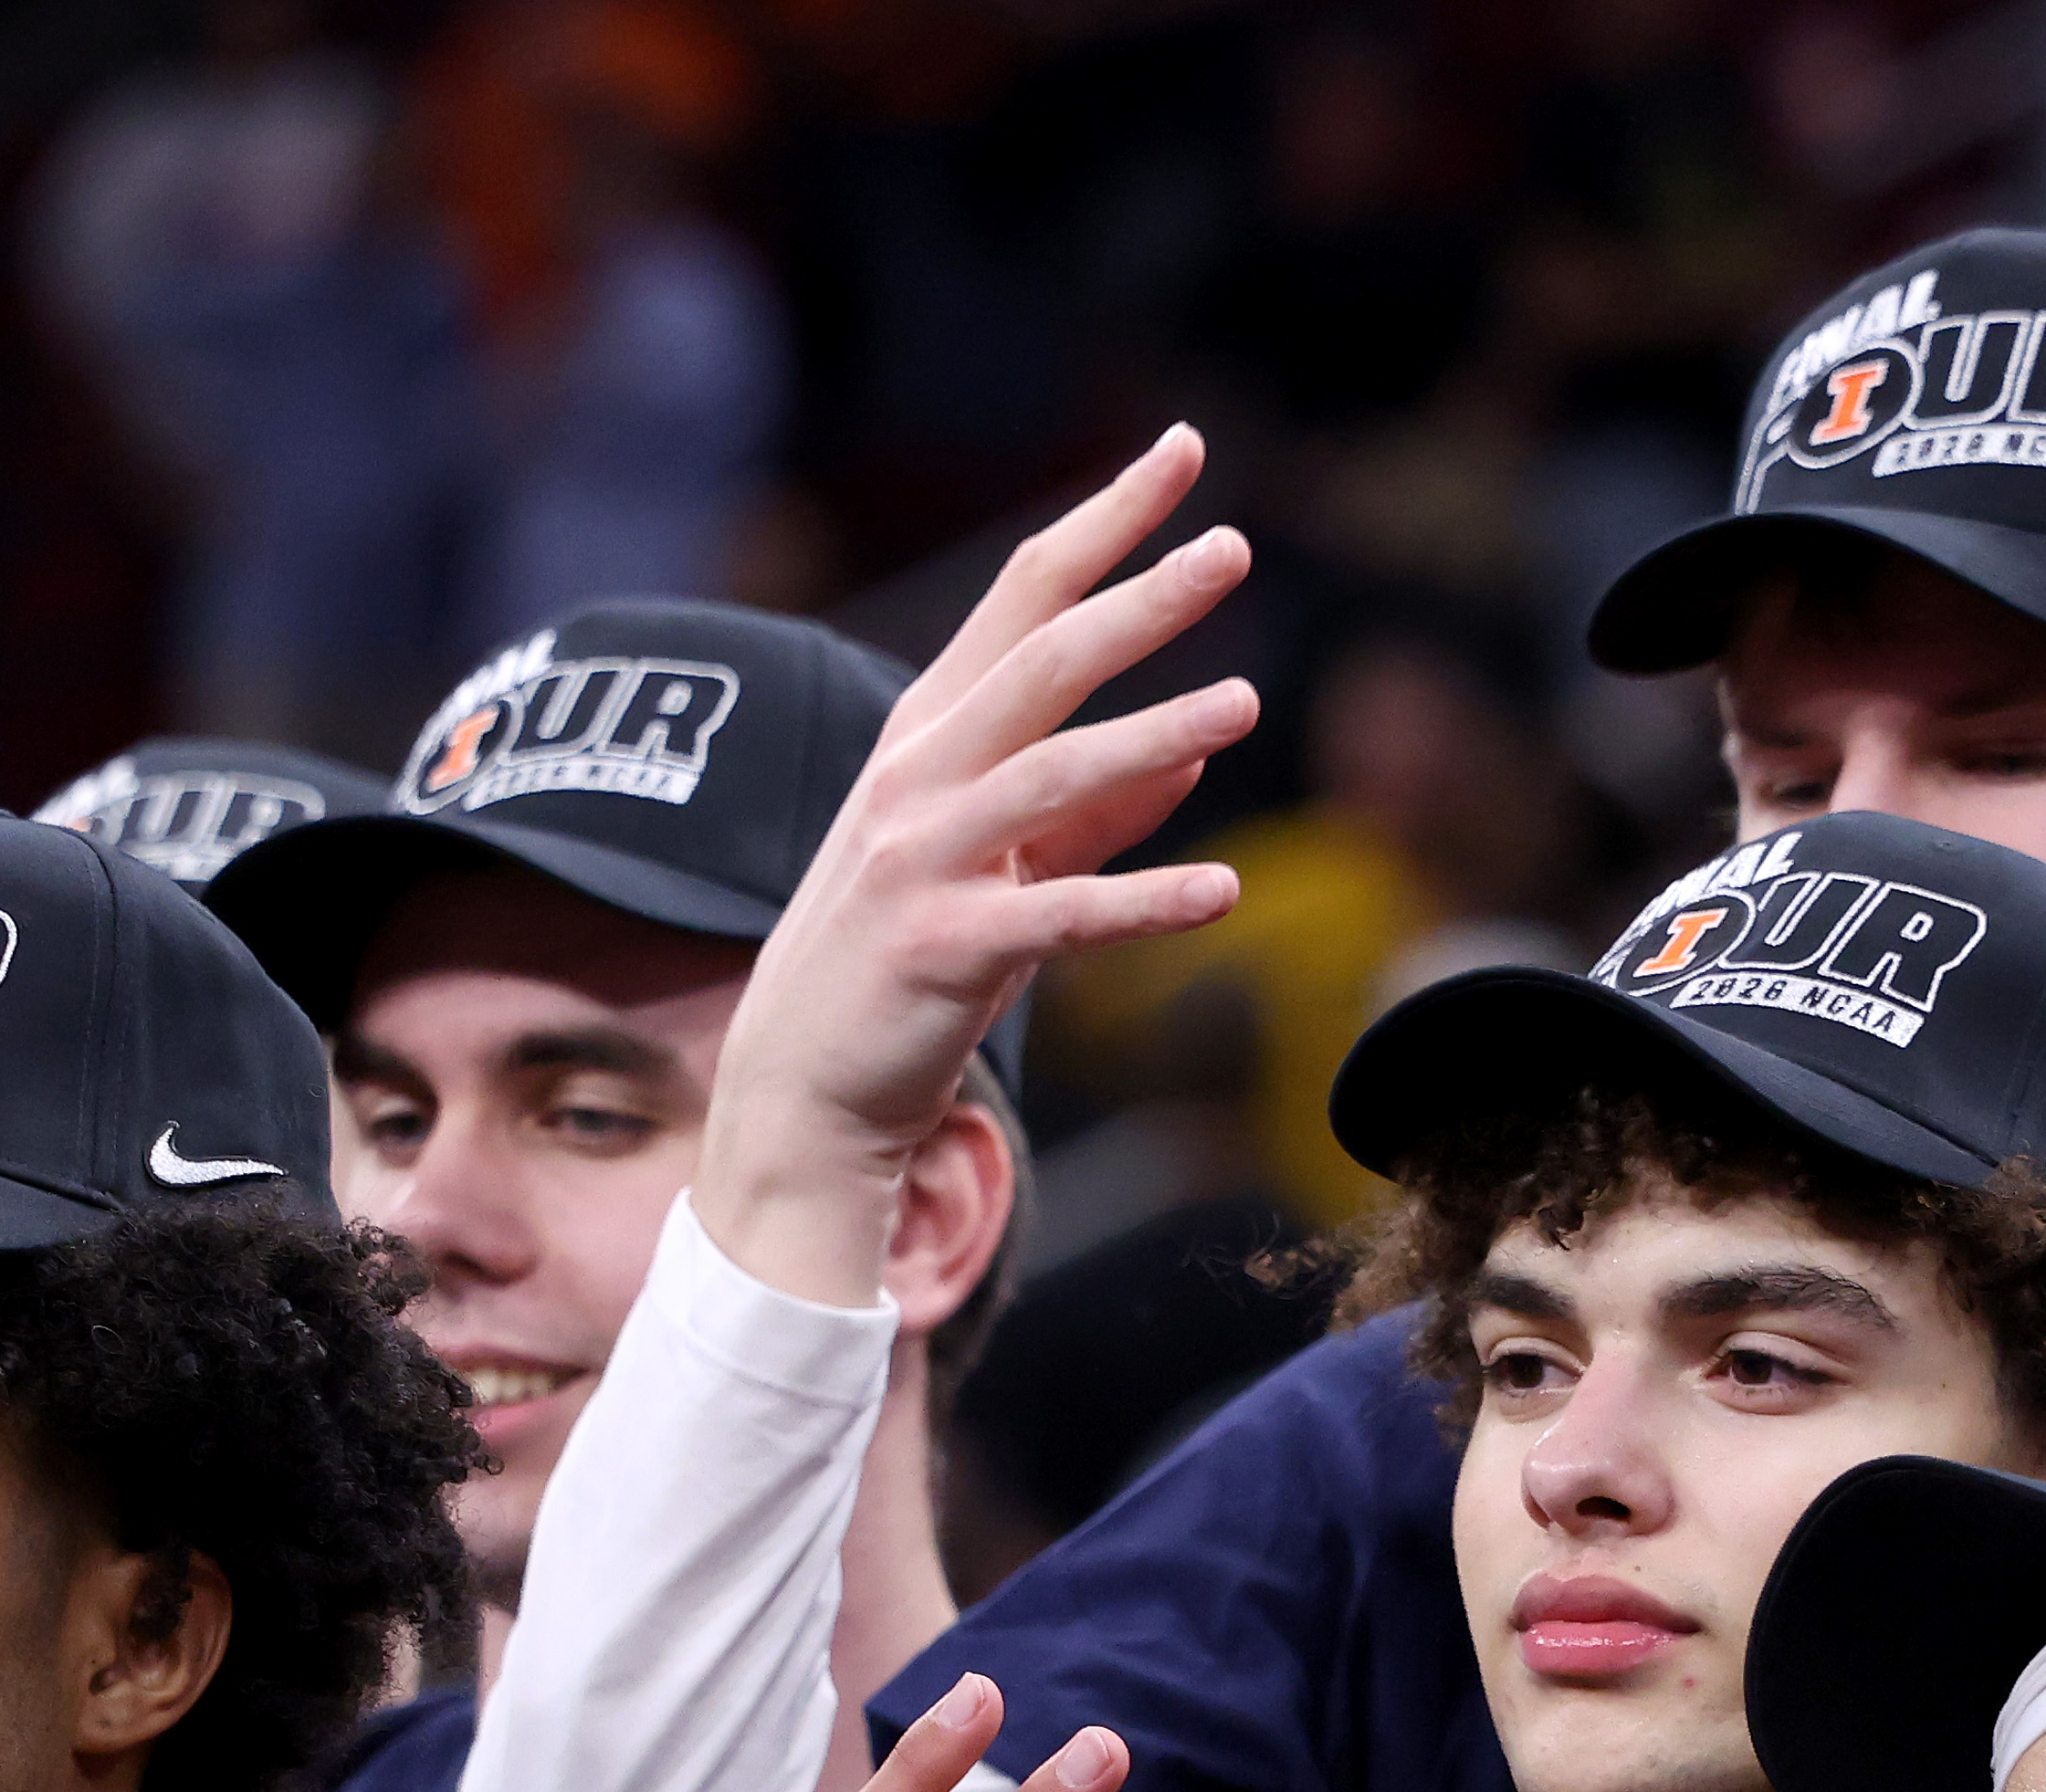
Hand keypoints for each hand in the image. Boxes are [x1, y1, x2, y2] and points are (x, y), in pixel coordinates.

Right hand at [694, 429, 1253, 1311]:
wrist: (800, 1088)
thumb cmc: (902, 960)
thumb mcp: (996, 861)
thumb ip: (1091, 807)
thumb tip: (1195, 752)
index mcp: (928, 734)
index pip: (1025, 598)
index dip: (1104, 519)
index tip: (1183, 450)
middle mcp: (916, 778)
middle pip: (1041, 661)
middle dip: (1140, 599)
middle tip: (1233, 547)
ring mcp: (920, 861)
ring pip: (1050, 774)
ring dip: (1152, 736)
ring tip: (1246, 700)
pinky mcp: (942, 950)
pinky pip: (1058, 917)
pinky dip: (1143, 900)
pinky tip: (1222, 891)